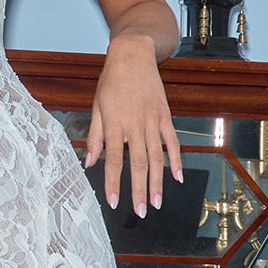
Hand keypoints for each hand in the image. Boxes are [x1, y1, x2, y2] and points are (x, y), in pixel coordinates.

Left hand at [85, 34, 181, 214]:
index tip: (113, 202)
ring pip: (157, 157)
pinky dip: (176, 160)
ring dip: (157, 182)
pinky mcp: (165, 115)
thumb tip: (89, 162)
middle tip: (140, 212)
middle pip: (138, 164)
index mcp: (114, 125)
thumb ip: (95, 137)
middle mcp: (134, 125)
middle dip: (139, 190)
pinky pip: (172, 141)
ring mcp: (152, 121)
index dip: (113, 183)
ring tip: (156, 203)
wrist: (133, 55)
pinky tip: (178, 177)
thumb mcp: (96, 106)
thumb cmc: (110, 81)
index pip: (113, 160)